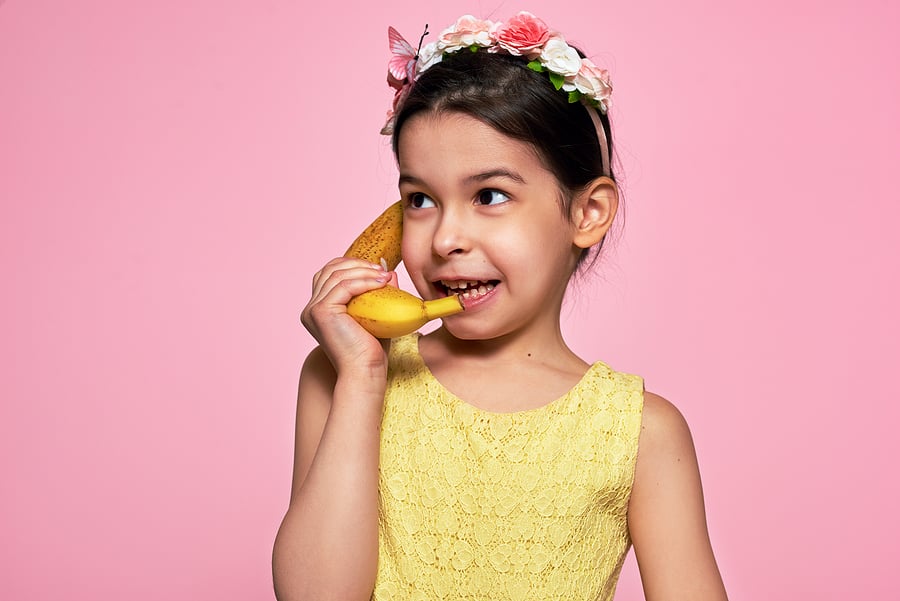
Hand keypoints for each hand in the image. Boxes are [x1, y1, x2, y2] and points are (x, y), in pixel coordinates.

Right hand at [301, 257, 398, 375]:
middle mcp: (311, 308)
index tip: (377, 269)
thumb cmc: (371, 350)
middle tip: (382, 270)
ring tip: (384, 276)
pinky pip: (344, 286)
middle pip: (330, 270)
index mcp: (318, 309)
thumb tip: (388, 270)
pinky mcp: (320, 312)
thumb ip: (377, 292)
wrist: (365, 372)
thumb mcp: (374, 314)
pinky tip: (380, 283)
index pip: (329, 274)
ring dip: (363, 271)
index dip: (351, 265)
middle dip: (357, 264)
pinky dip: (363, 281)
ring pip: (337, 275)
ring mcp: (313, 310)